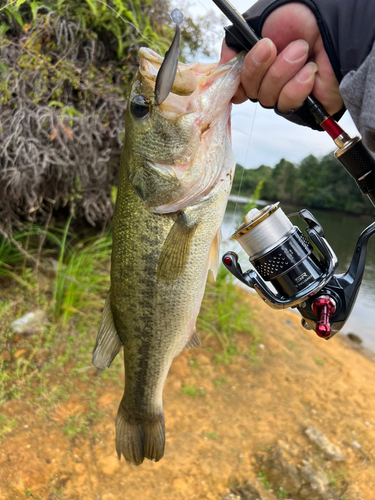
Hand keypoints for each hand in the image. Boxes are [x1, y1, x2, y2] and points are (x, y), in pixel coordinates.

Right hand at [219, 2, 342, 114]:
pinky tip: (310, 70)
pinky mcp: (302, 107)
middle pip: (249, 90)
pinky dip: (297, 85)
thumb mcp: (258, 22)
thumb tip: (222, 66)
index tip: (234, 72)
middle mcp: (269, 82)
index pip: (235, 85)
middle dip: (258, 67)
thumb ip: (235, 43)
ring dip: (282, 71)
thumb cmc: (300, 19)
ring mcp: (284, 95)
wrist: (333, 26)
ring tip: (302, 51)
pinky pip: (287, 103)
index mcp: (257, 65)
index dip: (233, 82)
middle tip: (272, 45)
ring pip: (267, 98)